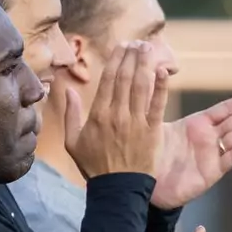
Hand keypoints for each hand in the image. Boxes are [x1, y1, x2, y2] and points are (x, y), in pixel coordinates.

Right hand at [63, 40, 169, 178]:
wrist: (116, 189)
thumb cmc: (94, 166)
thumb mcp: (72, 142)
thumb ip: (70, 114)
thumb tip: (68, 89)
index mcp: (97, 115)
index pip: (108, 79)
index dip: (116, 59)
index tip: (122, 45)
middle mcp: (117, 114)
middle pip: (125, 77)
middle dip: (132, 56)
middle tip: (138, 41)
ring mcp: (136, 122)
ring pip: (141, 86)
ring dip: (146, 64)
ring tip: (149, 47)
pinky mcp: (152, 131)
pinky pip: (157, 104)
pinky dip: (161, 86)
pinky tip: (163, 70)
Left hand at [151, 92, 231, 208]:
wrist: (145, 183)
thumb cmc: (149, 153)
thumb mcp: (156, 124)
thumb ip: (159, 99)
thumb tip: (159, 70)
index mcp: (196, 125)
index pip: (224, 110)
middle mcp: (207, 138)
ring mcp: (211, 154)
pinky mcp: (211, 172)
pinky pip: (231, 157)